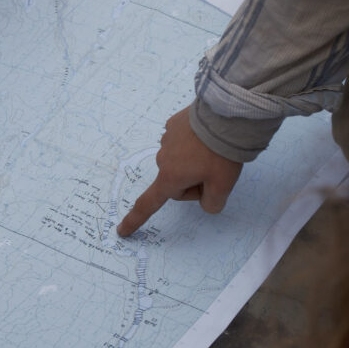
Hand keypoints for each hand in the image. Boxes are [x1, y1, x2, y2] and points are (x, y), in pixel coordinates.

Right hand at [116, 106, 242, 236]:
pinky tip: (206, 137)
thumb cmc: (221, 155)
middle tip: (216, 172)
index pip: (149, 204)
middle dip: (194, 181)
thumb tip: (206, 200)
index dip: (135, 220)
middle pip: (176, 181)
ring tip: (215, 151)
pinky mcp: (174, 124)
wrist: (226, 116)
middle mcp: (163, 159)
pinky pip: (182, 141)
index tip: (122, 231)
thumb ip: (212, 203)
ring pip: (181, 160)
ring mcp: (167, 139)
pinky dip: (194, 143)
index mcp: (170, 178)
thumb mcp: (223, 187)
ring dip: (195, 160)